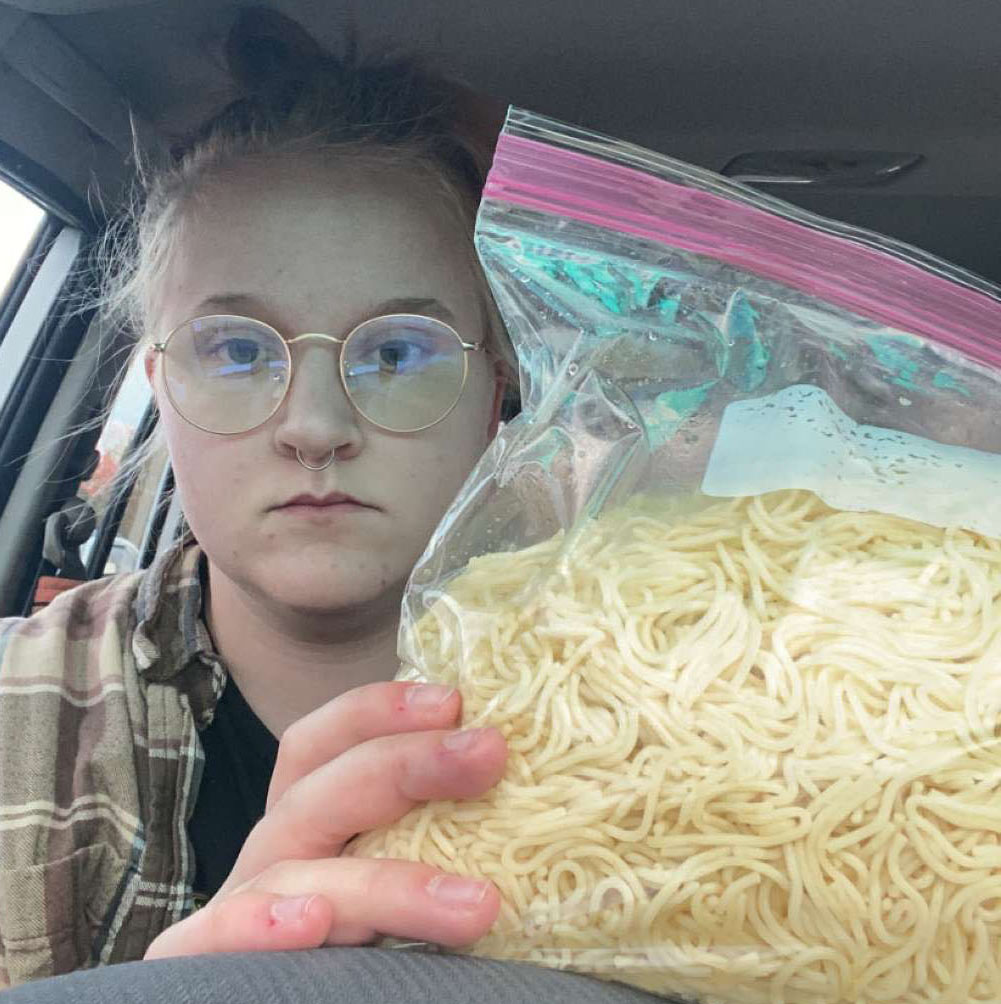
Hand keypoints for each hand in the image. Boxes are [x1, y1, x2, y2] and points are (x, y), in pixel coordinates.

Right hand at [145, 681, 506, 958]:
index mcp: (313, 819)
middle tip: (487, 753)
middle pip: (321, 788)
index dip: (381, 710)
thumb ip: (448, 838)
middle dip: (407, 762)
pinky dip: (260, 924)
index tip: (455, 703)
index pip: (328, 743)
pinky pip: (218, 935)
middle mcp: (276, 851)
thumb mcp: (409, 873)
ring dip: (387, 882)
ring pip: (297, 871)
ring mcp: (240, 906)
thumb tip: (538, 802)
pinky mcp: (203, 963)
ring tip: (474, 906)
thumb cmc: (373, 948)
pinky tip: (313, 921)